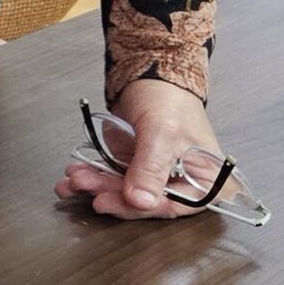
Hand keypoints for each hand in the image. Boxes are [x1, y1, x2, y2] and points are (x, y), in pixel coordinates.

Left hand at [57, 79, 223, 219]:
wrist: (150, 77)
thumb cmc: (169, 99)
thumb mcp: (162, 132)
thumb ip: (151, 168)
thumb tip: (141, 201)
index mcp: (207, 181)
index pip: (173, 206)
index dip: (141, 208)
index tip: (113, 201)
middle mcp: (184, 183)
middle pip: (145, 202)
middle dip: (111, 194)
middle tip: (87, 186)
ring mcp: (157, 177)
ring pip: (125, 193)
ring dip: (97, 186)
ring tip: (76, 178)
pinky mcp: (136, 169)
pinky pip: (115, 179)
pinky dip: (95, 176)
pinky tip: (77, 173)